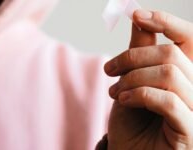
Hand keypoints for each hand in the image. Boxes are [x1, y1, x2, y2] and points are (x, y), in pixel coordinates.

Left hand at [105, 10, 192, 149]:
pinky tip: (123, 100)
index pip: (189, 38)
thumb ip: (141, 49)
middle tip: (109, 69)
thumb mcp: (132, 79)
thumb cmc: (132, 117)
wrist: (128, 149)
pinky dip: (139, 95)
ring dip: (132, 79)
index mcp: (185, 73)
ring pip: (169, 74)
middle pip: (171, 54)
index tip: (138, 16)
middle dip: (132, 57)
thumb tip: (138, 17)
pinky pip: (168, 100)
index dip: (167, 22)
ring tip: (114, 91)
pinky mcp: (190, 130)